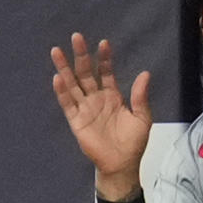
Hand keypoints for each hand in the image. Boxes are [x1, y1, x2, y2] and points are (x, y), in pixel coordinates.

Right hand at [50, 33, 151, 196]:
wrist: (122, 165)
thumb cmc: (133, 144)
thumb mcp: (142, 118)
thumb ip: (141, 97)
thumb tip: (145, 73)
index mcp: (112, 96)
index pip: (106, 72)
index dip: (104, 58)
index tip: (104, 43)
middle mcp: (96, 99)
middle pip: (86, 73)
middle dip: (81, 55)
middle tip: (77, 37)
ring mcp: (85, 109)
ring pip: (72, 84)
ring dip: (64, 68)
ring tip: (56, 51)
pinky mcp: (76, 121)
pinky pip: (67, 105)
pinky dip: (62, 92)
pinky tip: (57, 78)